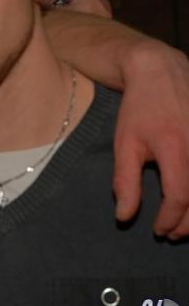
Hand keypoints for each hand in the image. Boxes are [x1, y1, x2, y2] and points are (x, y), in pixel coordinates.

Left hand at [113, 41, 188, 238]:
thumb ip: (125, 181)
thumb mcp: (125, 143)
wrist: (161, 73)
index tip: (158, 229)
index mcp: (174, 147)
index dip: (170, 219)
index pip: (179, 196)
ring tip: (184, 224)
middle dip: (188, 223)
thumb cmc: (139, 109)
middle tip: (171, 233)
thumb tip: (123, 217)